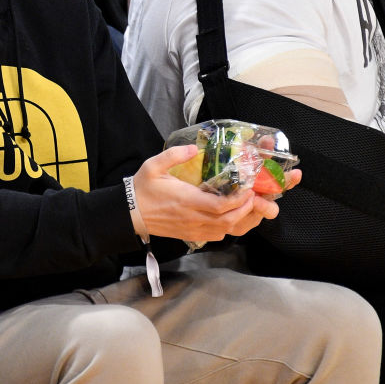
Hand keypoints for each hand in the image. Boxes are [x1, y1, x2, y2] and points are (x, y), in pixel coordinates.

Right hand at [132, 144, 293, 241]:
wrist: (130, 214)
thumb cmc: (142, 189)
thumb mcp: (153, 167)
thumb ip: (174, 155)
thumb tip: (194, 148)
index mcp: (186, 200)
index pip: (220, 206)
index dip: (239, 200)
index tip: (248, 189)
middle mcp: (193, 218)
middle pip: (228, 221)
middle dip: (246, 210)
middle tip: (254, 196)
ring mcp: (193, 229)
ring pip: (225, 230)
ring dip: (241, 220)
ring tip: (249, 206)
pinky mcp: (191, 235)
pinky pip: (217, 235)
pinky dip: (230, 228)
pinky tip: (233, 216)